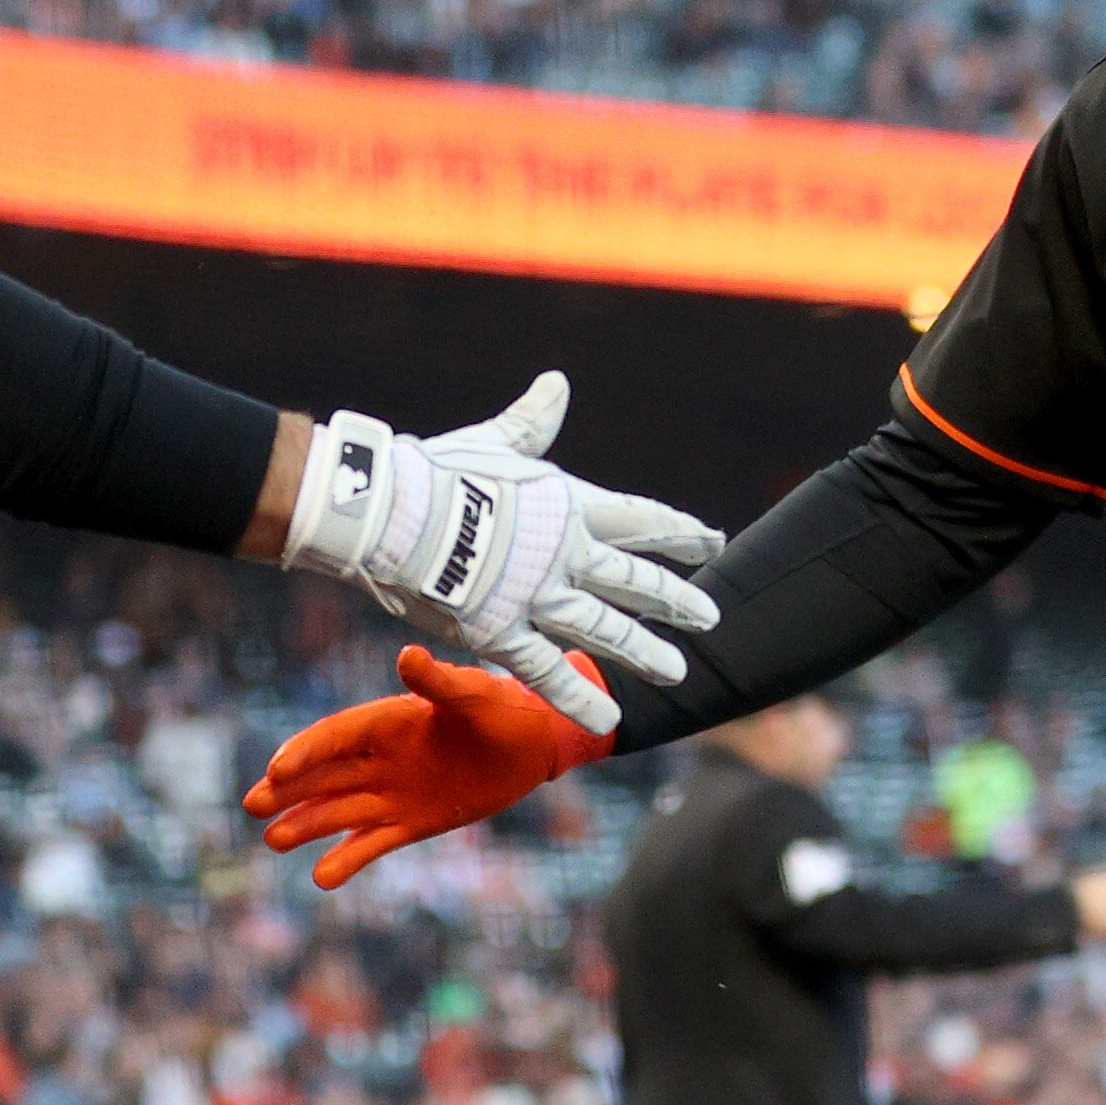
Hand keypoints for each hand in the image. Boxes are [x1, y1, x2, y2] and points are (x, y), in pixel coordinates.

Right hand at [246, 646, 612, 889]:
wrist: (536, 742)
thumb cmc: (505, 708)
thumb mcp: (473, 694)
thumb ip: (437, 682)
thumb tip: (408, 656)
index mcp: (390, 720)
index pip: (337, 737)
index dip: (305, 752)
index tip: (276, 770)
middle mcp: (384, 757)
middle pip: (326, 774)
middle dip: (289, 789)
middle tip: (253, 806)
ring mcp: (395, 791)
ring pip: (341, 809)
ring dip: (308, 824)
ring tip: (273, 840)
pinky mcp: (414, 822)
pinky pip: (374, 841)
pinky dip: (348, 858)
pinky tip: (321, 877)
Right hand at [282, 373, 722, 737]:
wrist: (391, 513)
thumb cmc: (437, 471)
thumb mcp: (495, 442)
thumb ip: (532, 424)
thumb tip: (557, 383)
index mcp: (567, 505)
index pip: (638, 519)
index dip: (678, 531)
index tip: (713, 540)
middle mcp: (563, 554)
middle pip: (633, 580)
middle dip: (674, 599)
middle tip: (711, 618)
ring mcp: (536, 597)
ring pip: (603, 630)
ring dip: (643, 651)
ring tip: (679, 671)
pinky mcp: (501, 632)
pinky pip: (546, 671)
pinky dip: (576, 696)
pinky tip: (608, 721)